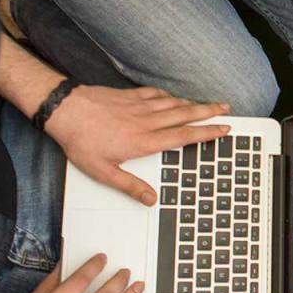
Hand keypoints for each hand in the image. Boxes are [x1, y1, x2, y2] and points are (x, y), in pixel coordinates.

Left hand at [45, 86, 231, 204]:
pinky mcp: (129, 96)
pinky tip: (172, 96)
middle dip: (209, 112)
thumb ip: (129, 185)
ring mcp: (139, 106)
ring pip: (173, 103)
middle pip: (185, 115)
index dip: (206, 133)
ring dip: (193, 103)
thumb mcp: (103, 172)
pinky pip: (155, 93)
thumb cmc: (82, 141)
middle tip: (227, 110)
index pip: (183, 136)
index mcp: (144, 141)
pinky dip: (168, 95)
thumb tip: (150, 199)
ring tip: (208, 104)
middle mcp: (147, 121)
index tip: (223, 129)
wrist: (66, 111)